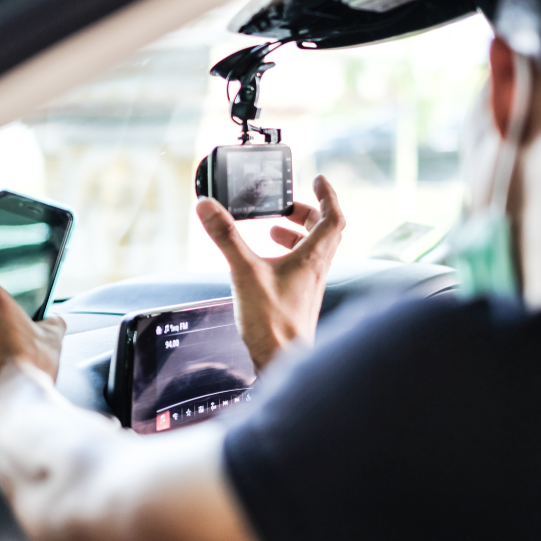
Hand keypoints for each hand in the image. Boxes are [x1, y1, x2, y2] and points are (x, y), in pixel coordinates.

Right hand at [197, 175, 345, 370]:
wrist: (282, 362)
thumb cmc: (272, 323)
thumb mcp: (243, 272)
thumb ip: (225, 237)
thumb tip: (207, 206)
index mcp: (312, 258)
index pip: (333, 217)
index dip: (327, 195)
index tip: (318, 179)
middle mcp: (316, 270)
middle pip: (324, 232)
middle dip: (307, 213)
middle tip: (286, 206)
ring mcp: (309, 286)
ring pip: (313, 250)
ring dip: (296, 235)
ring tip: (272, 230)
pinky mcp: (299, 299)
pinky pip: (301, 268)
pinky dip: (287, 255)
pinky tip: (265, 263)